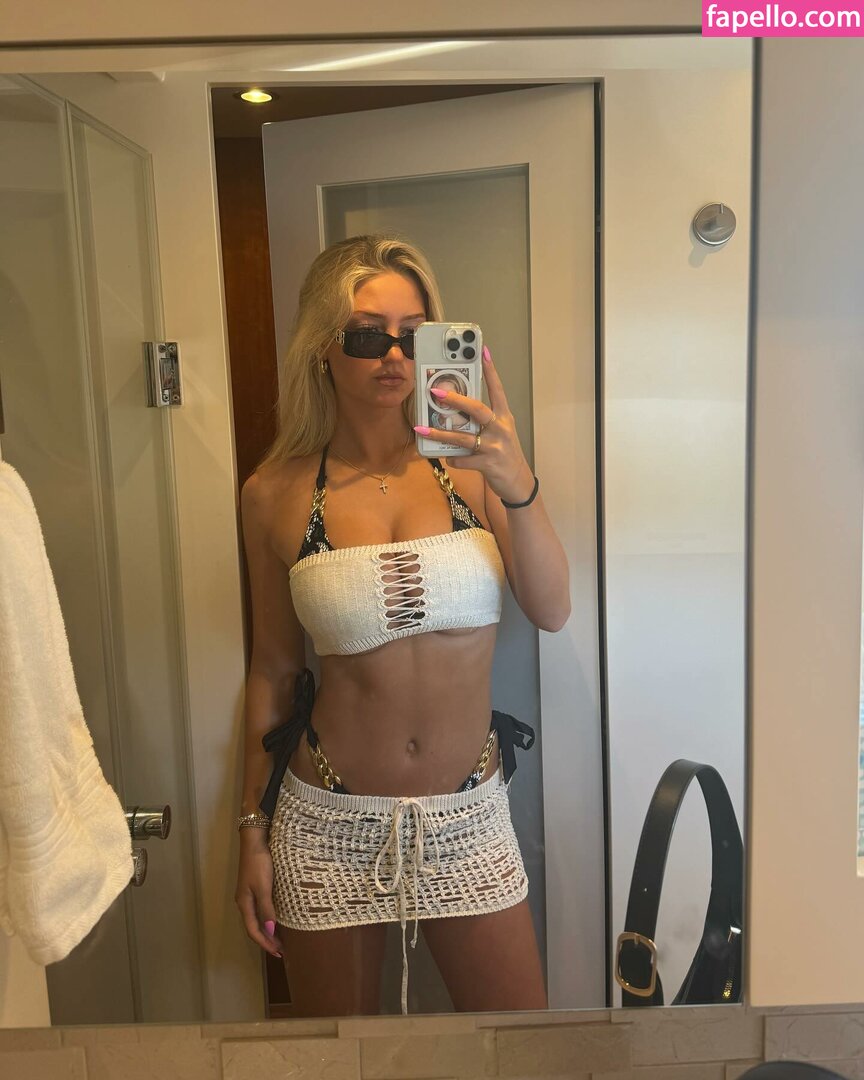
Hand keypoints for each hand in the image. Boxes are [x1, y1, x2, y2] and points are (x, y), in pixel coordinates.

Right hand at [235, 830, 281, 958]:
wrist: (254, 841)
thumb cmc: (259, 863)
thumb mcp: (264, 886)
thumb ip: (266, 908)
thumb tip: (270, 930)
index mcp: (244, 903)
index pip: (253, 930)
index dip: (265, 943)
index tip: (278, 952)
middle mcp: (244, 902)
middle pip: (253, 927)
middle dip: (266, 940)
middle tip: (281, 950)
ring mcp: (248, 894)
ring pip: (256, 919)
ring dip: (267, 931)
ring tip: (279, 939)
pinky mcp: (254, 887)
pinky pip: (260, 909)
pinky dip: (267, 919)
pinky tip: (276, 918)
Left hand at [414, 346, 534, 504]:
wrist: (518, 482)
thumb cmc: (504, 453)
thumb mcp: (499, 432)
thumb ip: (482, 421)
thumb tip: (455, 412)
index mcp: (504, 417)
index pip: (497, 389)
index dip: (490, 370)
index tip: (482, 351)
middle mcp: (500, 428)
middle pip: (476, 409)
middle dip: (454, 399)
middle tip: (435, 392)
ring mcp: (494, 446)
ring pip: (462, 437)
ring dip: (440, 434)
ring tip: (421, 430)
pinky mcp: (488, 464)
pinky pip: (462, 460)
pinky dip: (452, 459)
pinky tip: (449, 458)